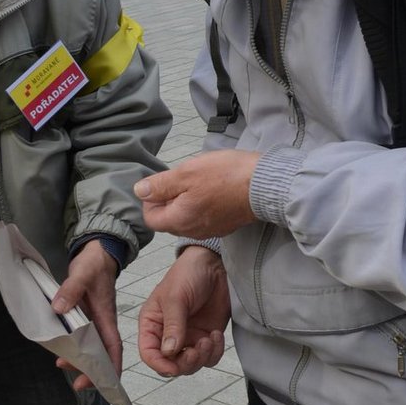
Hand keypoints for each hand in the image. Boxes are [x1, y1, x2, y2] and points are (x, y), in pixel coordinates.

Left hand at [52, 239, 120, 390]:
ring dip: (81, 361)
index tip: (102, 382)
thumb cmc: (94, 264)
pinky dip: (74, 347)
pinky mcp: (86, 317)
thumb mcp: (81, 274)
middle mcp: (103, 323)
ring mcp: (95, 321)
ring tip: (62, 364)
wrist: (97, 254)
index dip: (111, 367)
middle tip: (76, 383)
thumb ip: (71, 290)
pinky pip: (82, 338)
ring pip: (92, 348)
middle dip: (93, 371)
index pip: (113, 348)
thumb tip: (59, 308)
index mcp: (107, 317)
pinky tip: (61, 350)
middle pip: (103, 354)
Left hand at [134, 151, 258, 238]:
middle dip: (168, 201)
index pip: (150, 218)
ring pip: (186, 219)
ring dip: (185, 203)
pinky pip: (203, 219)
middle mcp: (193, 231)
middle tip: (182, 180)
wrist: (265, 186)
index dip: (151, 200)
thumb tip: (140, 191)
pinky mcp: (224, 226)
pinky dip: (201, 206)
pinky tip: (213, 190)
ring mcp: (210, 230)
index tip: (162, 183)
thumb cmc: (226, 176)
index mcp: (180, 220)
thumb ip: (161, 185)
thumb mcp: (187, 173)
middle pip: (168, 220)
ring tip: (199, 182)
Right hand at [139, 246, 230, 376]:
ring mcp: (188, 337)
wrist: (215, 265)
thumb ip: (172, 326)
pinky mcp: (206, 337)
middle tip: (196, 350)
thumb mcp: (176, 298)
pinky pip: (209, 358)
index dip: (159, 365)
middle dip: (185, 363)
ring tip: (208, 338)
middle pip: (171, 364)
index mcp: (152, 324)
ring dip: (201, 357)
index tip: (173, 367)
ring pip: (191, 365)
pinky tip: (216, 335)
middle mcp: (168, 334)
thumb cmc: (188, 274)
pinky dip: (215, 352)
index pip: (149, 353)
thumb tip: (169, 352)